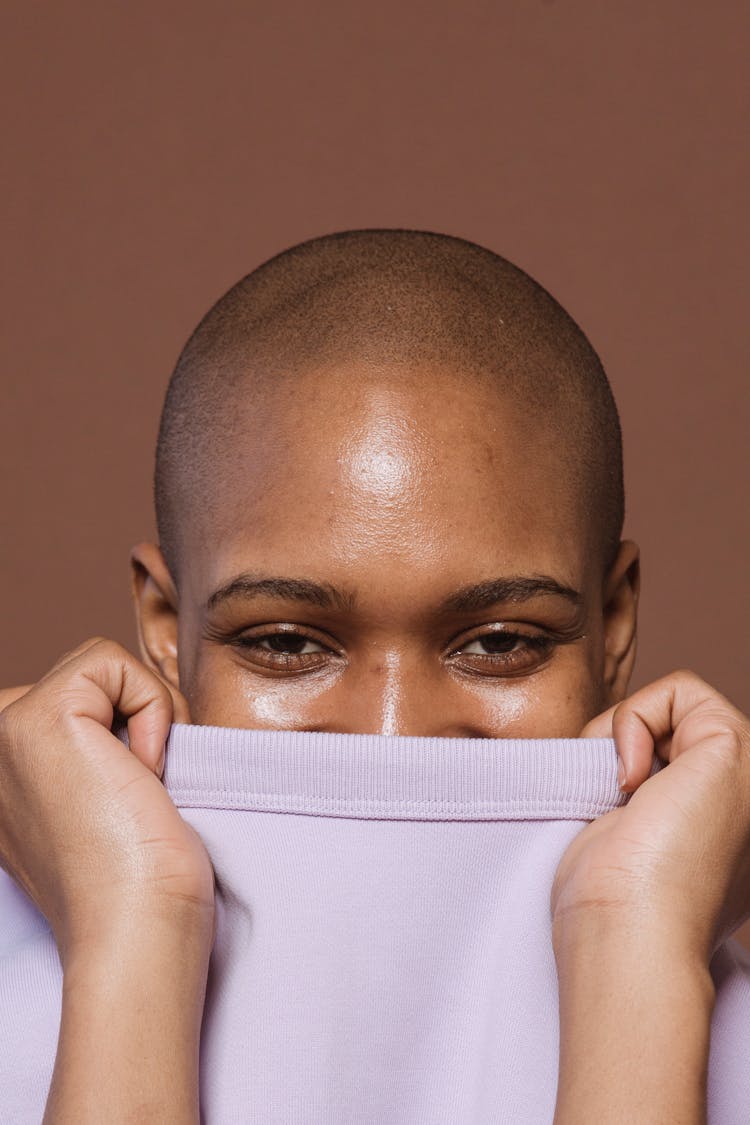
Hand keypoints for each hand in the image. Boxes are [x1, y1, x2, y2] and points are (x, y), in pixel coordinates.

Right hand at [0, 637, 211, 963]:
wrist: (138, 931)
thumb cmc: (139, 886)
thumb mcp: (100, 809)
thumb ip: (91, 761)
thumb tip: (127, 726)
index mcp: (3, 780)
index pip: (77, 706)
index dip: (125, 733)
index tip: (128, 803)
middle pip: (86, 680)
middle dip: (134, 717)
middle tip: (142, 790)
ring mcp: (6, 734)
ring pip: (99, 665)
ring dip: (148, 713)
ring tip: (142, 783)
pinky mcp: (41, 719)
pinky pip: (113, 662)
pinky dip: (153, 706)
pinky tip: (145, 773)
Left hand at [552, 670, 749, 961]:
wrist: (628, 936)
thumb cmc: (613, 908)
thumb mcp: (631, 842)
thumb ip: (646, 801)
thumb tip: (625, 772)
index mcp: (731, 833)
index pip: (672, 762)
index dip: (628, 768)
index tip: (614, 816)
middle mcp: (748, 804)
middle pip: (675, 729)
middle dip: (626, 747)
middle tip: (613, 801)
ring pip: (678, 704)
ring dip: (624, 734)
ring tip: (621, 793)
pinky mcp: (737, 749)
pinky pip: (679, 688)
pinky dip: (632, 719)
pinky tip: (630, 780)